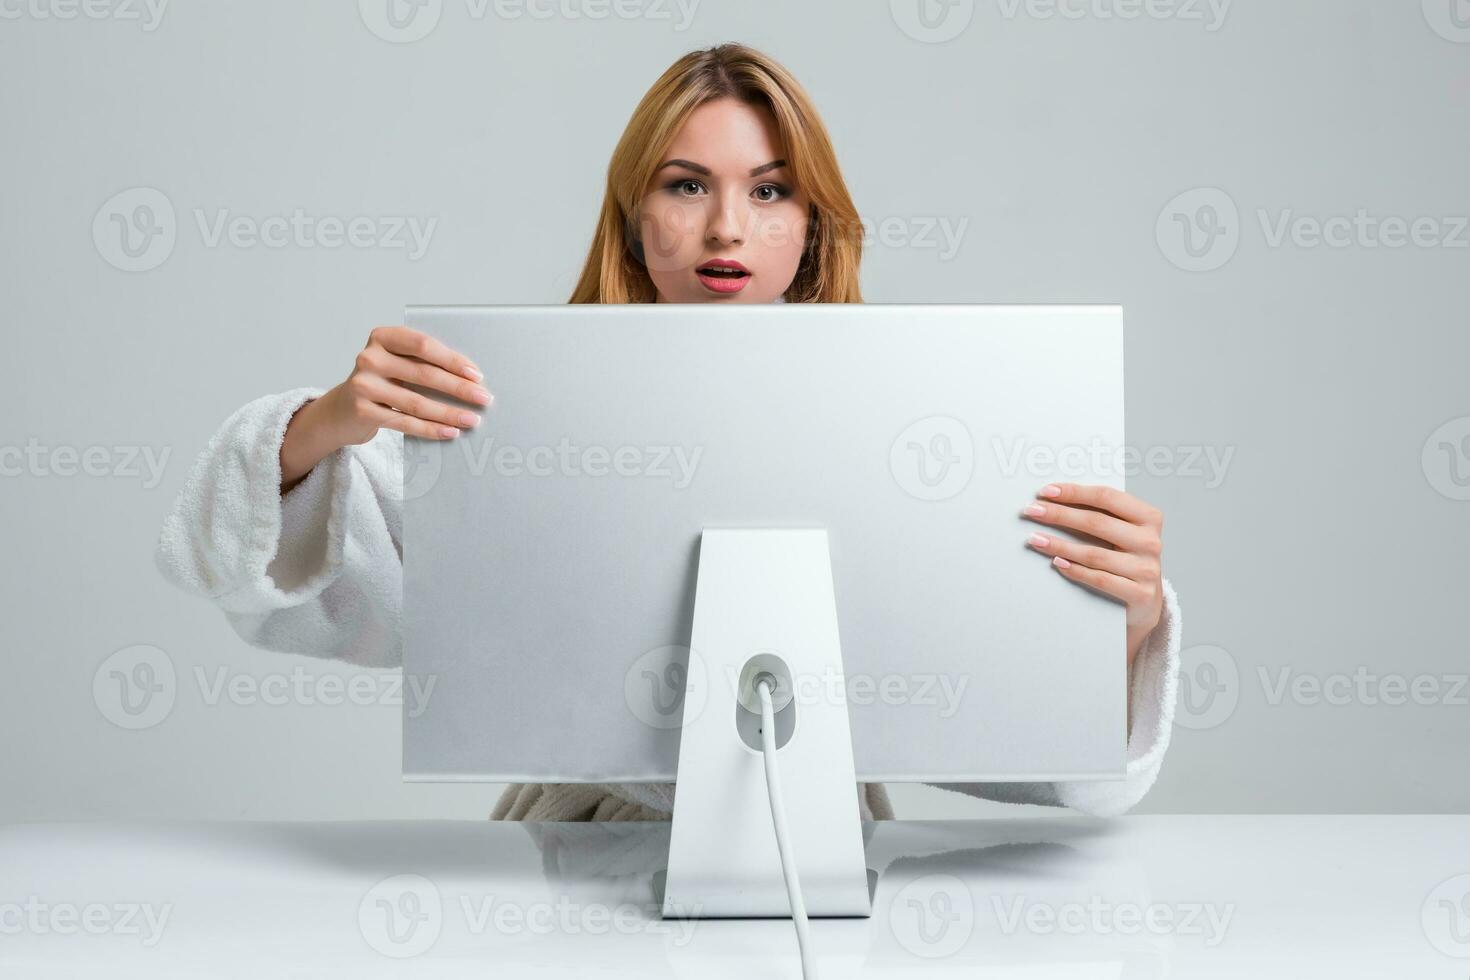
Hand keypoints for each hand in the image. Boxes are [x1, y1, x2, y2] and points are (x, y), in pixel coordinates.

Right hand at [280, 326, 491, 490]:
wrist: (341, 410)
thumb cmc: (381, 383)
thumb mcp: (397, 364)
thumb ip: (423, 363)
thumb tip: (470, 379)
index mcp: (382, 337)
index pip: (423, 345)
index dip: (452, 359)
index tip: (476, 374)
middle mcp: (369, 358)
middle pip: (424, 374)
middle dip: (459, 388)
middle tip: (484, 398)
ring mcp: (363, 385)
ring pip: (417, 402)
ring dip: (449, 412)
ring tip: (473, 419)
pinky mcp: (362, 411)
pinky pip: (405, 422)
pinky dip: (431, 429)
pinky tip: (451, 432)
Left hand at [1020, 483, 1164, 670]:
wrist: (1146, 602)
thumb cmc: (1126, 559)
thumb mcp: (1121, 533)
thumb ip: (1100, 516)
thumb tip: (1055, 500)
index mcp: (1148, 517)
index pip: (1107, 497)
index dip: (1074, 493)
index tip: (1046, 491)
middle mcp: (1150, 541)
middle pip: (1097, 523)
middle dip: (1059, 515)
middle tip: (1032, 511)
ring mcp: (1147, 569)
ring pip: (1094, 554)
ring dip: (1059, 545)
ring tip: (1035, 539)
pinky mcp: (1140, 594)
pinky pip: (1099, 579)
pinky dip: (1075, 570)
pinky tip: (1056, 563)